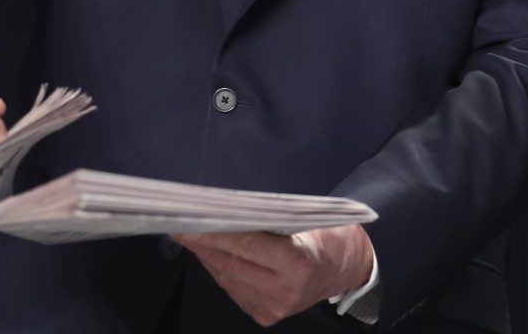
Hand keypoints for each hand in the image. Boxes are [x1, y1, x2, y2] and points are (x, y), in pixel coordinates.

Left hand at [175, 225, 372, 326]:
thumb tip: (225, 211)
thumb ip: (268, 219)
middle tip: (180, 223)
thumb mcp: (306, 219)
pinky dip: (220, 268)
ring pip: (227, 277)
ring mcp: (275, 307)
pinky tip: (211, 252)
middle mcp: (285, 290)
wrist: (347, 268)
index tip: (191, 220)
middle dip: (202, 242)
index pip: (247, 244)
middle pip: (231, 263)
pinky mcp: (266, 315)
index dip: (215, 232)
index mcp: (299, 263)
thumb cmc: (327, 236)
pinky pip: (233, 288)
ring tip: (190, 234)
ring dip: (206, 255)